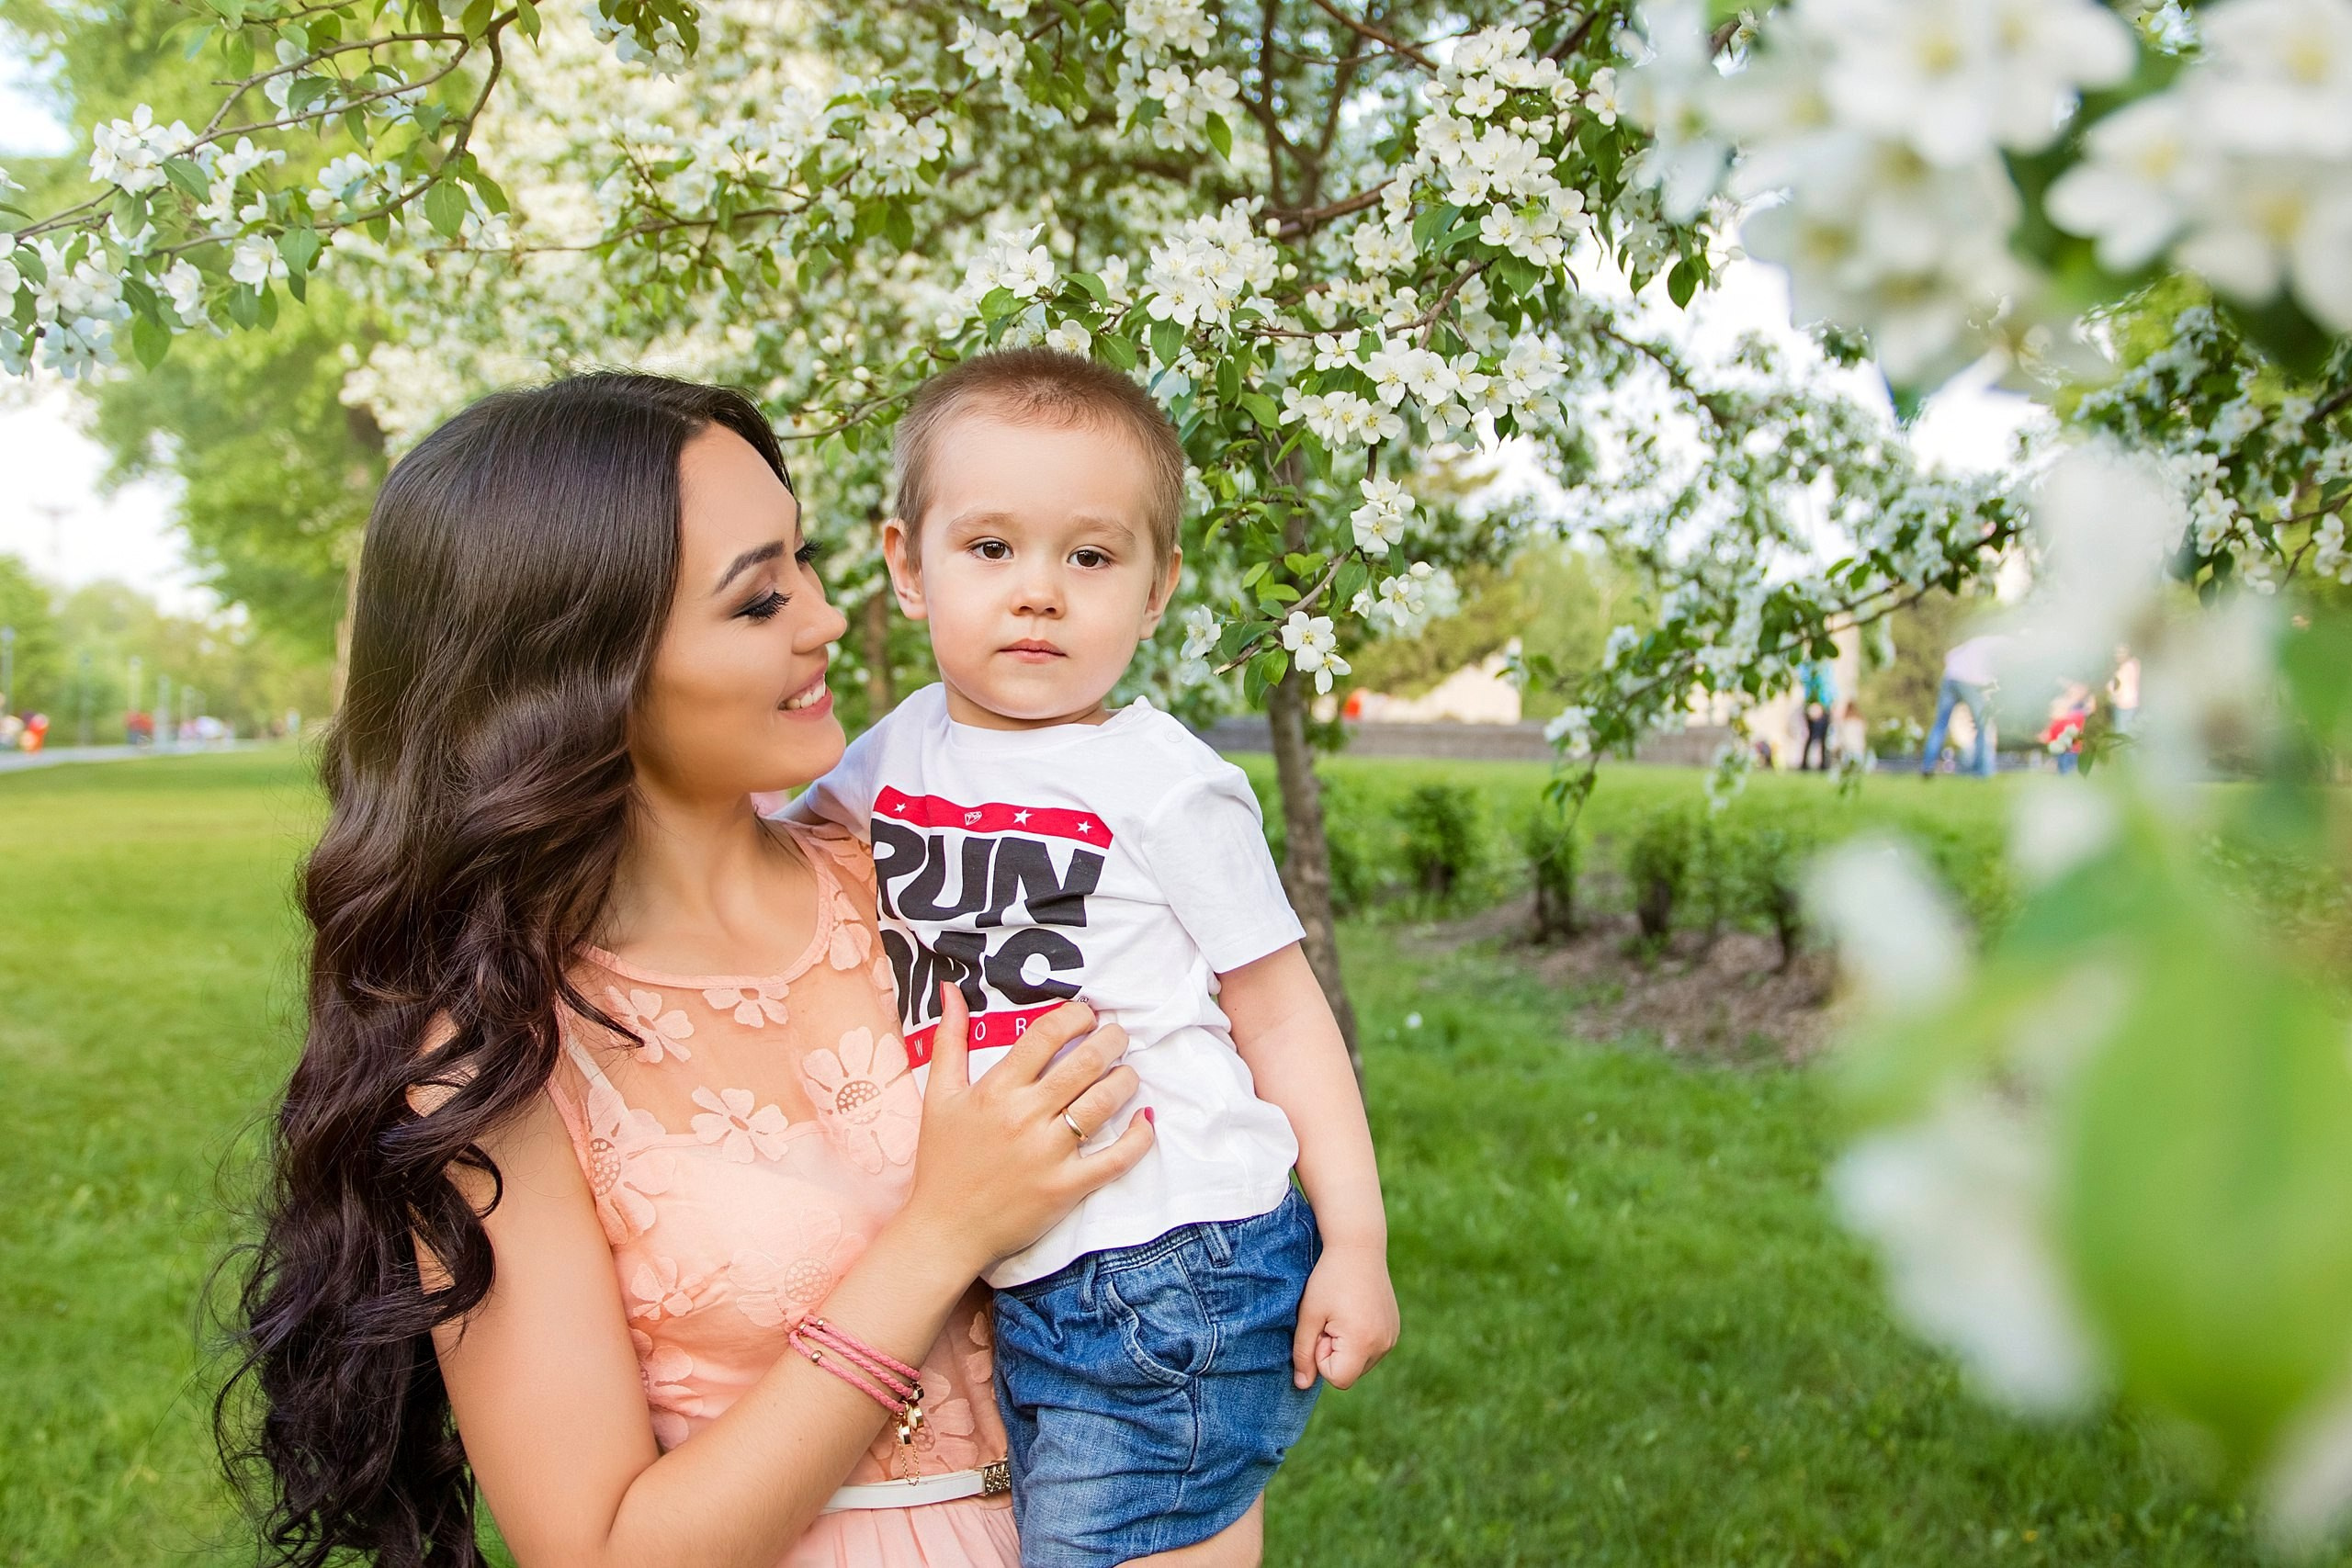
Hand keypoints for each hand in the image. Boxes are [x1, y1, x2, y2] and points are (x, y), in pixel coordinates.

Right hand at [902, 985, 1154, 1274]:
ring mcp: (1048, 1153)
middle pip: (1085, 1063)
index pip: (1047, 1035)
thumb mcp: (938, 1096)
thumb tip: (951, 989)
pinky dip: (1138, 1137)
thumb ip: (949, 1040)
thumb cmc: (942, 1161)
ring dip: (1125, 1080)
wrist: (944, 1229)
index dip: (1076, 1017)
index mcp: (996, 1090)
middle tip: (1118, 1037)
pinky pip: (1116, 1158)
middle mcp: (1025, 1116)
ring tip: (1128, 1073)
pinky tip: (1144, 1120)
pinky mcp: (1066, 1187)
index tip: (1088, 1016)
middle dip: (1111, 1040)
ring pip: (1104, 1103)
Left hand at [1291, 1242, 1397, 1390]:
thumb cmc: (1329, 1279)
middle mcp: (1384, 1345)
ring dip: (1345, 1346)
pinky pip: (1370, 1350)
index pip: (1337, 1379)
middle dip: (1334, 1352)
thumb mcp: (1309, 1315)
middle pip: (1349, 1372)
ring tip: (1343, 1313)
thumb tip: (1301, 1386)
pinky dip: (1358, 1339)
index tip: (1323, 1328)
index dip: (1322, 1357)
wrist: (1359, 1246)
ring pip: (1359, 1363)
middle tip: (1331, 1317)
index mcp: (1363, 1342)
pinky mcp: (1394, 1330)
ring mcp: (1392, 1337)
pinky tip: (1355, 1311)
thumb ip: (1303, 1353)